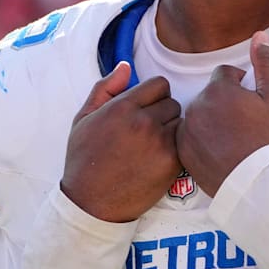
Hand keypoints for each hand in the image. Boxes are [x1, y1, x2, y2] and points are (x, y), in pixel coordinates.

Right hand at [61, 62, 181, 222]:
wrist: (91, 203)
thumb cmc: (85, 159)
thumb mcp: (84, 118)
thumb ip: (105, 88)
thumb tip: (125, 65)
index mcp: (122, 107)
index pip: (159, 84)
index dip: (153, 95)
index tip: (144, 108)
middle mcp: (143, 122)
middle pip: (172, 102)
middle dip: (162, 112)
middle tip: (146, 129)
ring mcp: (160, 143)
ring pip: (181, 121)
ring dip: (170, 129)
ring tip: (151, 144)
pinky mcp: (172, 163)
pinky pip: (184, 143)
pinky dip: (175, 148)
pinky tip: (158, 157)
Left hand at [176, 31, 268, 196]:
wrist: (257, 183)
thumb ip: (266, 63)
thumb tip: (260, 34)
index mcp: (218, 89)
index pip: (224, 75)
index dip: (240, 87)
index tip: (250, 105)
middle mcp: (196, 105)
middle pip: (210, 94)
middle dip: (223, 103)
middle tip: (242, 124)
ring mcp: (186, 128)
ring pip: (198, 113)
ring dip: (210, 119)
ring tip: (230, 138)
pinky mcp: (181, 150)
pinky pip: (188, 134)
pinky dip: (199, 138)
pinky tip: (217, 150)